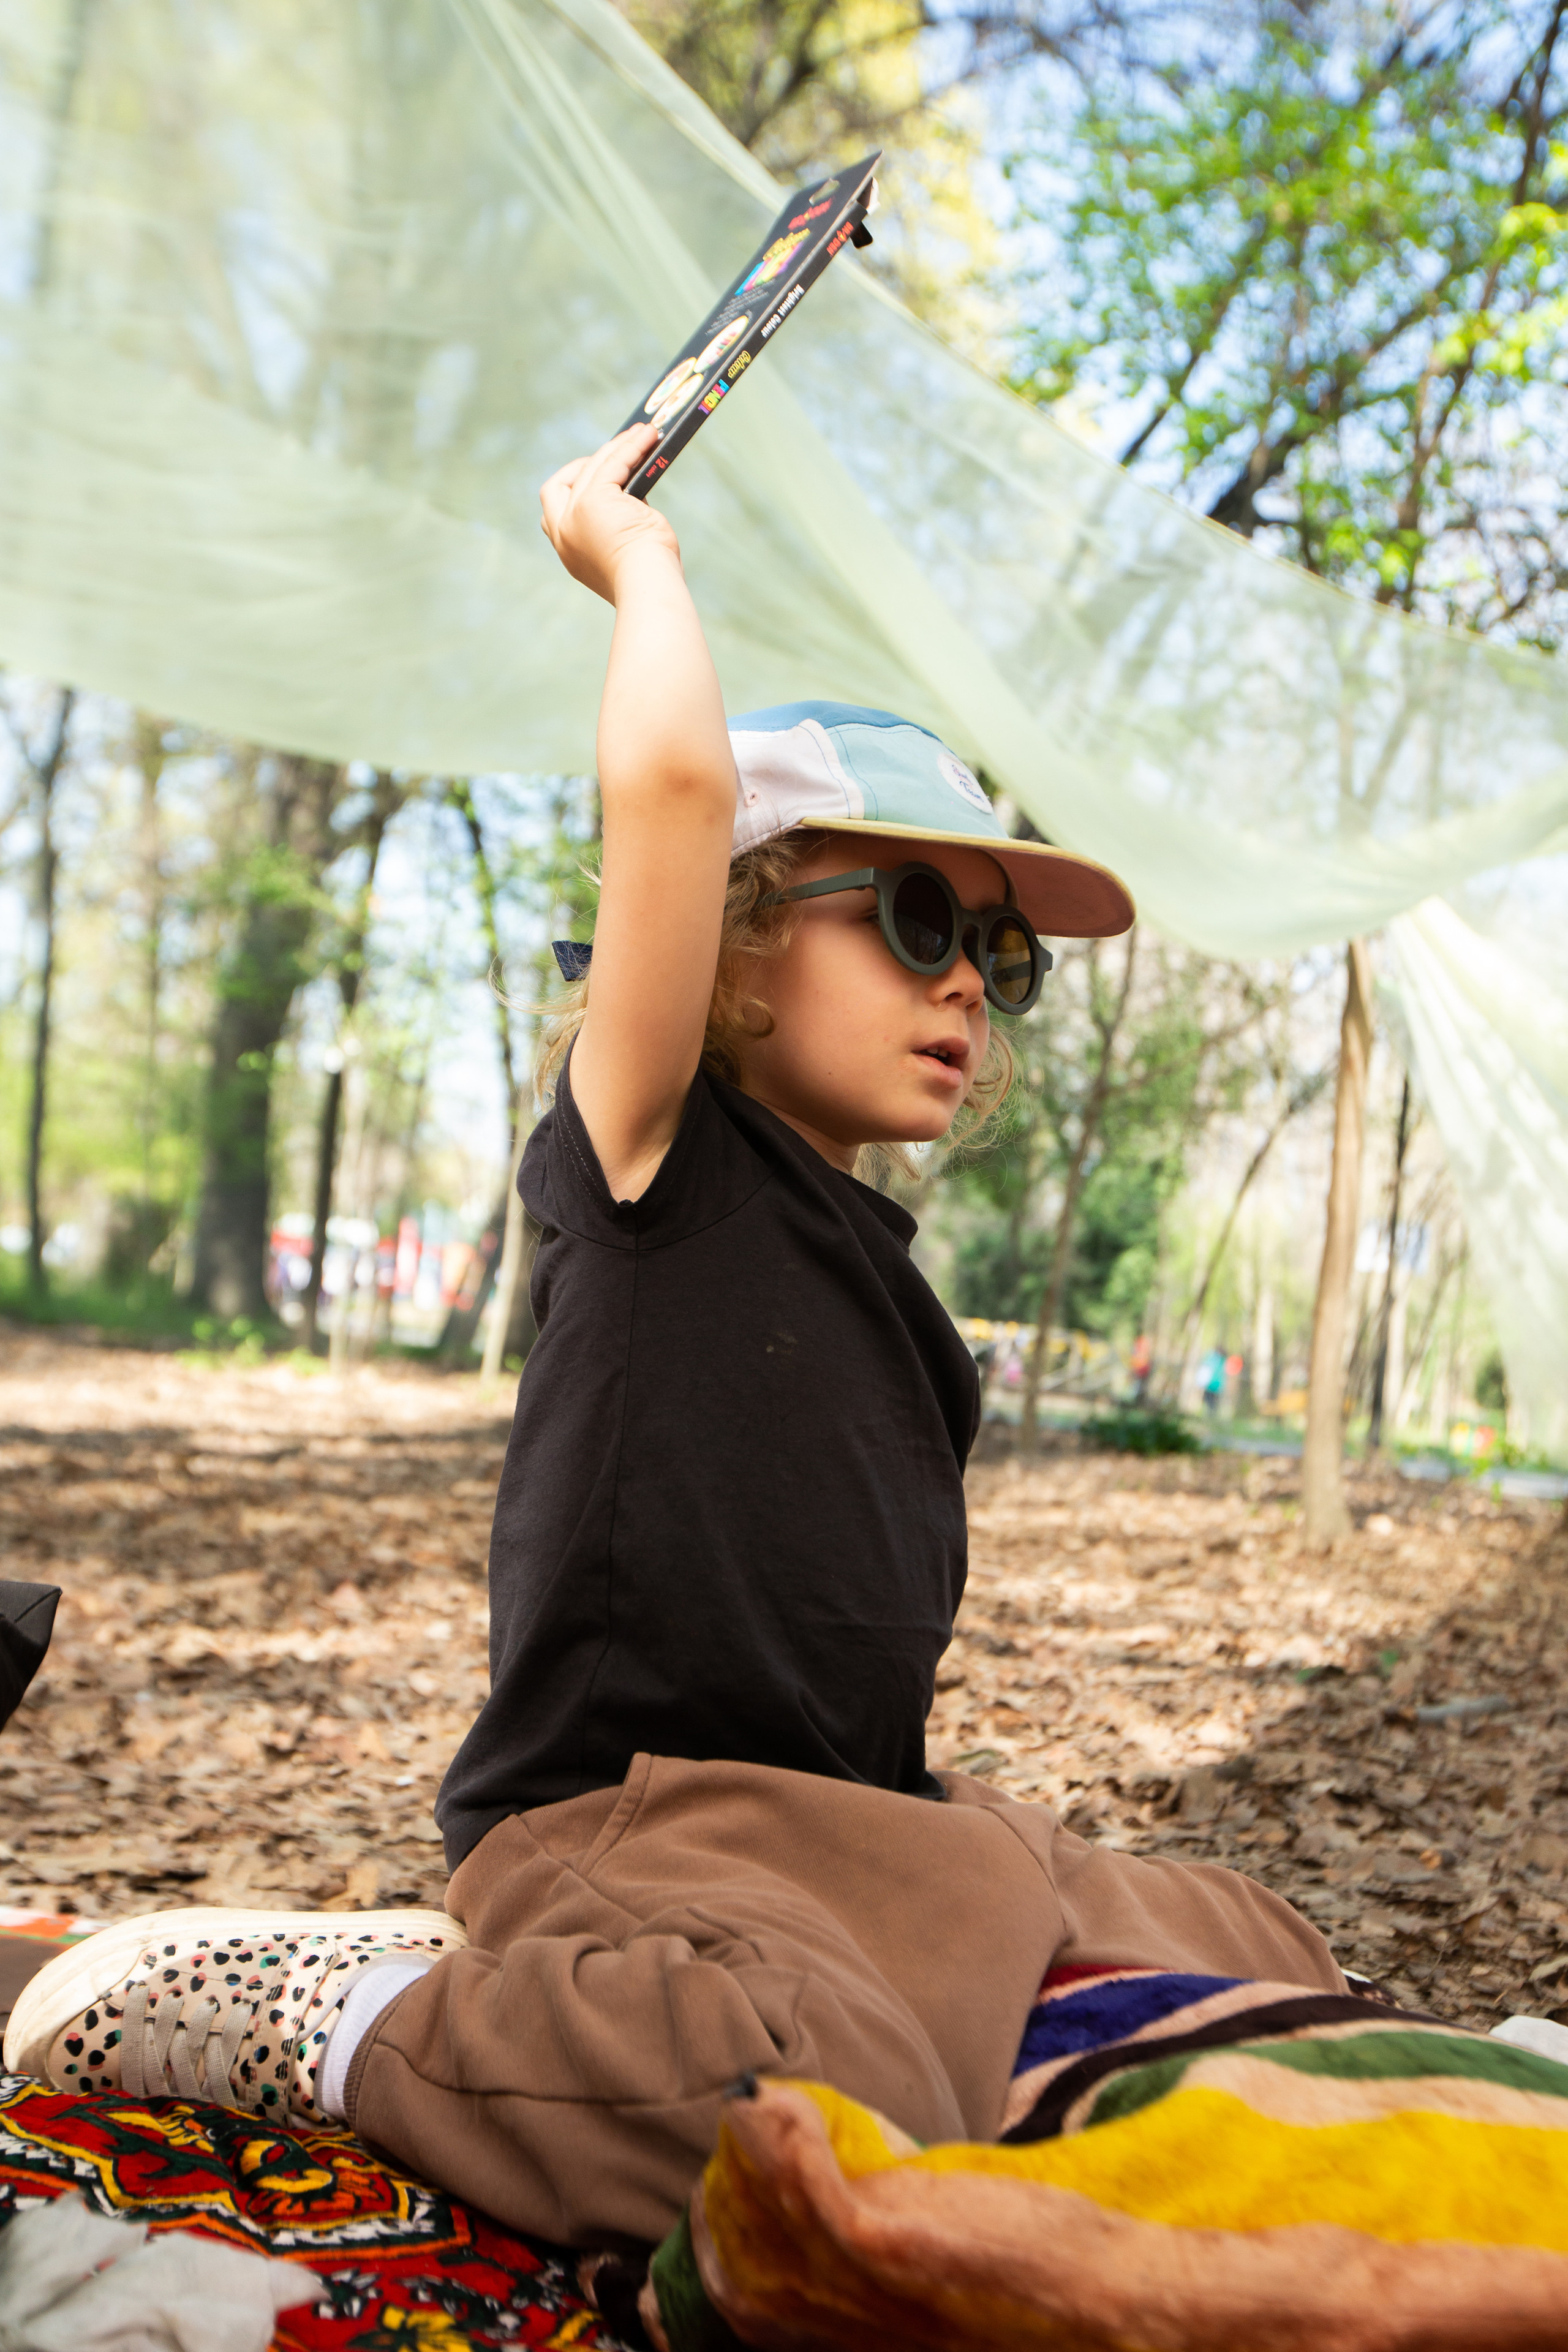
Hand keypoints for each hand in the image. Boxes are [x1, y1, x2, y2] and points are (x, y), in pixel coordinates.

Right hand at [539, 427, 680, 602]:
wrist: (648, 588)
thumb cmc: (649, 578)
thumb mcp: (624, 550)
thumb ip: (617, 526)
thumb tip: (633, 491)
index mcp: (568, 551)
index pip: (552, 515)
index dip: (570, 493)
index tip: (597, 483)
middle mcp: (563, 532)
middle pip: (558, 486)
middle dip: (581, 467)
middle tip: (614, 458)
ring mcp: (575, 514)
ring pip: (592, 468)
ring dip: (618, 448)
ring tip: (643, 434)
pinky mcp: (594, 499)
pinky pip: (613, 462)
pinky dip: (631, 447)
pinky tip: (648, 437)